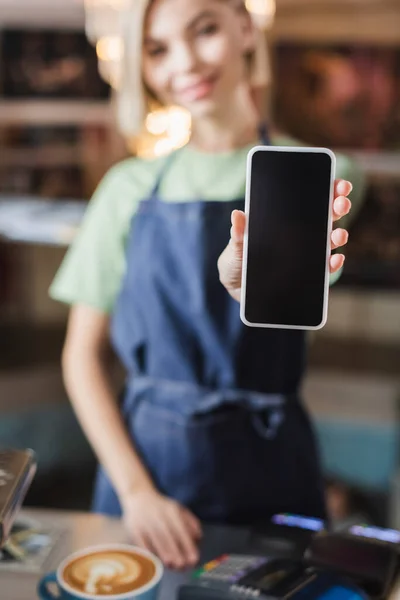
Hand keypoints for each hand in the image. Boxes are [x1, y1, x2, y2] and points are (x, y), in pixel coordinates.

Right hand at [122, 489, 201, 569]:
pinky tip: (155, 561)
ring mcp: (145, 522)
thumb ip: (191, 522)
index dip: (188, 545)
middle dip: (176, 552)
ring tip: (171, 565)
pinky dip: (148, 553)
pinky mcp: (134, 529)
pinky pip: (142, 543)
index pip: (181, 529)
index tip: (194, 559)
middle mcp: (159, 516)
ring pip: (155, 540)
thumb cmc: (162, 507)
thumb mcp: (179, 508)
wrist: (138, 497)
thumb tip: (198, 538)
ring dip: (163, 553)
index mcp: (172, 511)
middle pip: (168, 536)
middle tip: (182, 566)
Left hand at [218, 179, 351, 301]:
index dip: (329, 189)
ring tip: (339, 234)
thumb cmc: (237, 259)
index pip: (312, 198)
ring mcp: (307, 252)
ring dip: (339, 236)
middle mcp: (301, 233)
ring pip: (330, 240)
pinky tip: (336, 258)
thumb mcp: (236, 244)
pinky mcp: (308, 273)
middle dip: (339, 206)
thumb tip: (237, 215)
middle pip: (327, 215)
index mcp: (286, 218)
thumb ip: (239, 232)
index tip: (339, 184)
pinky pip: (325, 267)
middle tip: (342, 203)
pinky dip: (333, 263)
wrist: (237, 286)